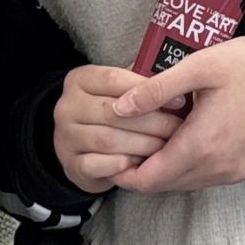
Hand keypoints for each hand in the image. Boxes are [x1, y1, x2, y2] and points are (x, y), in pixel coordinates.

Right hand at [52, 66, 182, 194]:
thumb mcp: (120, 92)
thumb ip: (140, 87)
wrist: (82, 149)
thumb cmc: (111, 116)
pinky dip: (122, 164)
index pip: (113, 79)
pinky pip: (98, 165)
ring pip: (108, 140)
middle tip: (176, 129)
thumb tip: (176, 90)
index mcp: (79, 80)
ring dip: (142, 145)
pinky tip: (140, 164)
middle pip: (113, 112)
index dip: (148, 89)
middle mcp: (66, 106)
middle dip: (152, 122)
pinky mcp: (71, 164)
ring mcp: (65, 136)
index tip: (178, 100)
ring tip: (165, 148)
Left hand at [106, 37, 244, 195]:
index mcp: (202, 146)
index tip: (105, 152)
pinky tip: (172, 138)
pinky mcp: (240, 169)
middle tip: (118, 142)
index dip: (122, 172)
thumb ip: (156, 89)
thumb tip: (119, 107)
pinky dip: (179, 165)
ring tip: (141, 137)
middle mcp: (216, 169)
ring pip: (181, 183)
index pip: (149, 178)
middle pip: (162, 184)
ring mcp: (231, 172)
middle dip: (137, 169)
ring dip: (159, 167)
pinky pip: (199, 176)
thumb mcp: (201, 66)